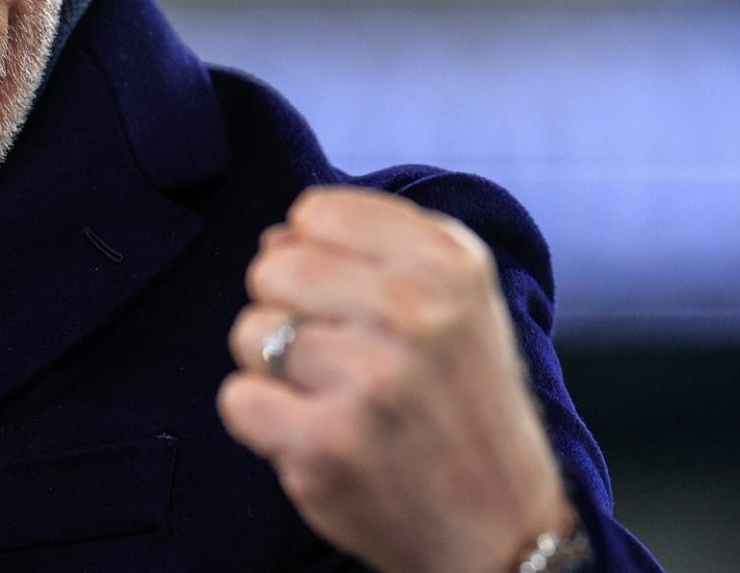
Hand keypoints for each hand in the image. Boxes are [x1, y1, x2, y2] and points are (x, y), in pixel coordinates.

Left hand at [216, 186, 573, 572]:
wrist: (502, 528)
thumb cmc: (462, 402)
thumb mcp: (456, 302)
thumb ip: (371, 250)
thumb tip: (273, 238)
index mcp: (448, 262)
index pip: (314, 212)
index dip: (314, 256)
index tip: (351, 301)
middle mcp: (414, 311)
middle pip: (271, 266)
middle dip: (286, 309)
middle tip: (337, 356)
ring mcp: (370, 379)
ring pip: (249, 332)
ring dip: (273, 369)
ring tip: (332, 397)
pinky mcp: (329, 443)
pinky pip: (237, 399)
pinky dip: (261, 421)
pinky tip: (312, 434)